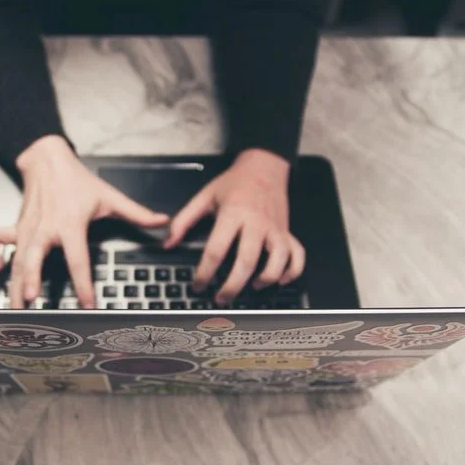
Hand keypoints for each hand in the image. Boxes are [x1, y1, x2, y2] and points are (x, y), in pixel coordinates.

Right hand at [0, 135, 168, 308]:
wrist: (47, 159)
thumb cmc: (77, 181)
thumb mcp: (109, 196)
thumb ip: (137, 213)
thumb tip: (163, 222)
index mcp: (69, 225)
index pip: (78, 260)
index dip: (83, 284)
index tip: (87, 304)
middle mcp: (45, 229)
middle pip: (34, 259)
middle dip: (30, 281)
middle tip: (29, 303)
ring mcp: (27, 229)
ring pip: (15, 258)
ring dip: (12, 281)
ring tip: (13, 305)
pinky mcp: (16, 226)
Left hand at [164, 148, 304, 304]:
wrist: (264, 166)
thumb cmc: (234, 183)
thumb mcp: (204, 197)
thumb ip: (184, 220)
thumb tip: (168, 243)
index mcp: (233, 214)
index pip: (216, 250)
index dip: (205, 272)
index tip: (198, 285)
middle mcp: (257, 223)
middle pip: (246, 262)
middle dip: (232, 286)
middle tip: (221, 298)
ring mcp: (276, 229)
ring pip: (277, 261)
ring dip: (265, 279)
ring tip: (252, 288)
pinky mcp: (288, 232)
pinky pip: (297, 255)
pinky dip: (292, 271)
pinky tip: (279, 280)